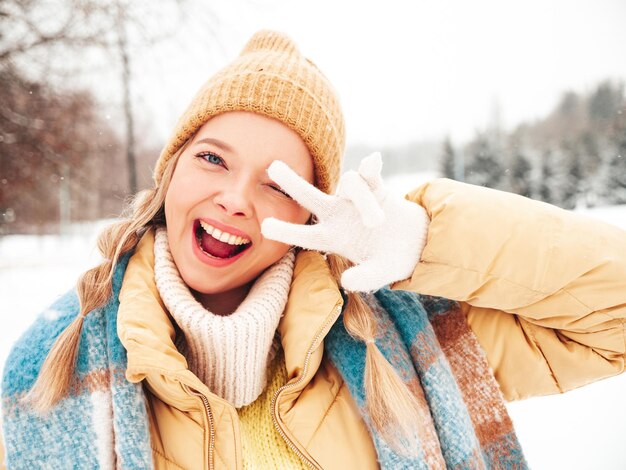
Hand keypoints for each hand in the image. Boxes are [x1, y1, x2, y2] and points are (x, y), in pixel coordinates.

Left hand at [261, 153, 429, 291]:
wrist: (414, 244)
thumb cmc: (390, 261)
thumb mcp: (379, 273)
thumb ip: (364, 278)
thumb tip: (347, 283)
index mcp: (333, 237)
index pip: (305, 234)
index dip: (287, 231)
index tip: (264, 227)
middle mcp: (338, 214)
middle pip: (309, 196)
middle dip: (292, 182)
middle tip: (272, 166)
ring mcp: (355, 199)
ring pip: (349, 185)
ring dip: (362, 201)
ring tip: (377, 222)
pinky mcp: (376, 188)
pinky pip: (369, 174)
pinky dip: (370, 167)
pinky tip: (373, 161)